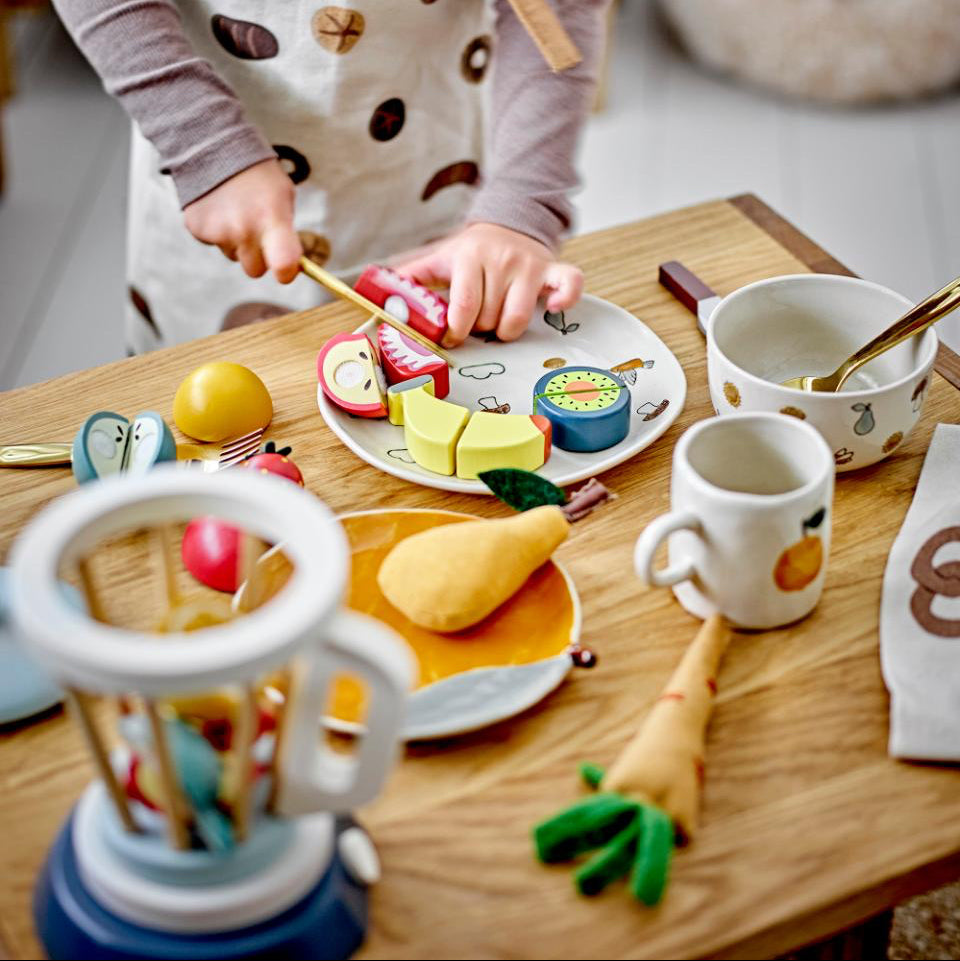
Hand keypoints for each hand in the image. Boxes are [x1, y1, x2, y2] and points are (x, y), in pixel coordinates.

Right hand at [183, 159, 301, 283]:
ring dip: (237, 243)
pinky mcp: (197, 229)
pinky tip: (220, 210)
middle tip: (258, 232)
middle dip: (259, 257)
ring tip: (237, 212)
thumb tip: (291, 264)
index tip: (286, 269)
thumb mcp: (283, 196)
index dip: (286, 272)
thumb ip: (287, 231)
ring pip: (234, 257)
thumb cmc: (258, 175)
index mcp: (271, 219)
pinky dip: (217, 232)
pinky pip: (214, 244)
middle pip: (255, 270)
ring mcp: (218, 231)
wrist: (214, 146)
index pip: (283, 265)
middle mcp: (244, 229)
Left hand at [392, 223, 583, 346]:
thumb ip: (412, 277)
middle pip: (488, 319)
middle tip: (476, 320)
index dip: (455, 330)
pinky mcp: (554, 270)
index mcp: (469, 257)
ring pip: (517, 320)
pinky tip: (551, 309)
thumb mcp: (440, 259)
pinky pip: (569, 285)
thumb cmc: (471, 252)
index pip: (462, 307)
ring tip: (498, 320)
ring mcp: (530, 265)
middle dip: (479, 328)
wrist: (507, 225)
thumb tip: (375, 291)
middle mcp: (501, 259)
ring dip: (505, 329)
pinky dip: (564, 300)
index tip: (451, 337)